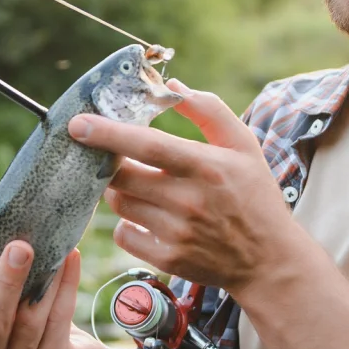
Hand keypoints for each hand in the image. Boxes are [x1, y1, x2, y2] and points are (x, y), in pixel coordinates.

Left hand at [70, 80, 300, 295]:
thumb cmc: (255, 195)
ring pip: (120, 204)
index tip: (78, 124)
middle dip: (109, 163)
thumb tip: (172, 88)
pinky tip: (146, 215)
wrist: (270, 260)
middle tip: (117, 157)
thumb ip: (209, 111)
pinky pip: (124, 234)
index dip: (109, 133)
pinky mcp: (168, 259)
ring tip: (139, 184)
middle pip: (122, 177)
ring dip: (119, 190)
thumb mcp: (243, 145)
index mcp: (206, 167)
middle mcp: (188, 201)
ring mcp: (176, 233)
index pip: (148, 146)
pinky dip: (127, 223)